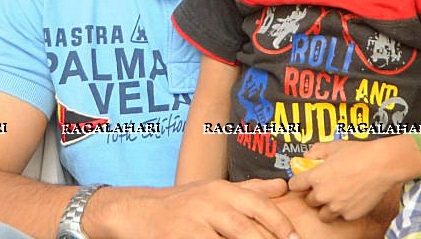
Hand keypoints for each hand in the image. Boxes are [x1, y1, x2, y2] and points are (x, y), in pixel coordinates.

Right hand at [114, 178, 298, 238]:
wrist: (138, 211)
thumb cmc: (182, 203)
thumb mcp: (215, 191)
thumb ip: (250, 191)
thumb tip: (282, 187)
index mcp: (222, 189)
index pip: (259, 205)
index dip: (280, 224)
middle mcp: (210, 201)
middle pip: (248, 228)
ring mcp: (194, 221)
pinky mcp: (180, 237)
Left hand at [287, 139, 408, 221]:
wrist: (382, 165)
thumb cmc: (359, 153)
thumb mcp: (334, 146)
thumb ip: (317, 151)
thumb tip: (308, 155)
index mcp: (316, 177)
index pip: (295, 185)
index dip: (299, 183)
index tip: (302, 182)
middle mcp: (323, 194)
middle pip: (308, 201)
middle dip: (314, 195)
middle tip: (325, 187)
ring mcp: (336, 207)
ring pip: (323, 214)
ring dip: (326, 207)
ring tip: (336, 196)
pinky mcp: (350, 215)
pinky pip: (341, 216)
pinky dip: (344, 210)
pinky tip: (351, 198)